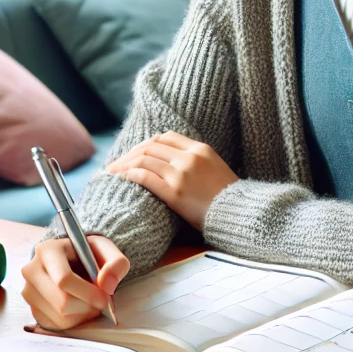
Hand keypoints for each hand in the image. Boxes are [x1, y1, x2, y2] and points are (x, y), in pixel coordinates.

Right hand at [20, 235, 127, 330]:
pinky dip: (74, 320)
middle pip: (62, 303)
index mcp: (47, 250)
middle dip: (88, 306)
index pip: (64, 280)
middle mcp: (32, 271)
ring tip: (89, 301)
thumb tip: (107, 286)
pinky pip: (56, 326)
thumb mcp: (106, 249)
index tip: (105, 297)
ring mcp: (29, 292)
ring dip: (83, 314)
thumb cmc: (87, 254)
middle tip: (101, 300)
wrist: (70, 259)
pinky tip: (79, 307)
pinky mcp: (32, 309)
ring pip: (61, 317)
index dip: (88, 293)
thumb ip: (116, 262)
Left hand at [104, 131, 237, 229]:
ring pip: (144, 159)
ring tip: (113, 172)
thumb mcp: (216, 168)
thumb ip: (195, 161)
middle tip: (117, 163)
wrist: (239, 214)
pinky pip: (145, 177)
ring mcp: (181, 174)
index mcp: (200, 149)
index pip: (166, 137)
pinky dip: (130, 174)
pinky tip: (122, 178)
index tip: (135, 152)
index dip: (146, 143)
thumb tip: (172, 161)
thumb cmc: (227, 197)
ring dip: (125, 164)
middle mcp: (189, 157)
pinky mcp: (175, 192)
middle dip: (130, 153)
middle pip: (151, 145)